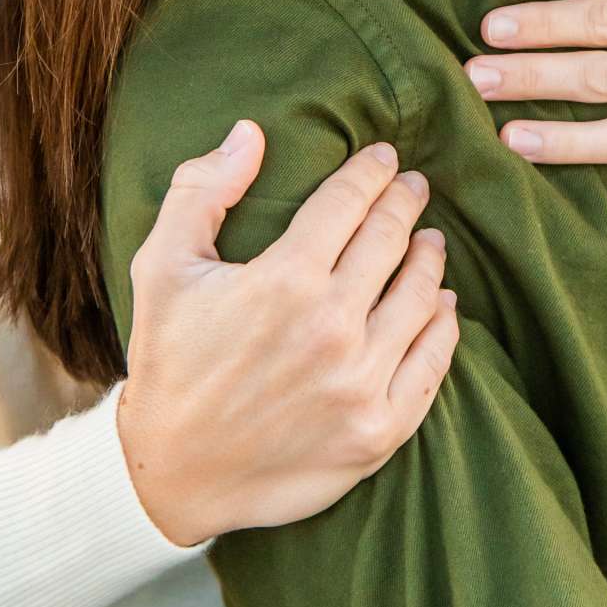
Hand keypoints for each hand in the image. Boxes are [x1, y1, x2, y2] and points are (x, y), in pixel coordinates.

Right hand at [117, 127, 457, 543]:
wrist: (171, 473)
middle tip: (413, 187)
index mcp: (283, 281)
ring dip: (429, 260)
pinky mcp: (379, 430)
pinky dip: (444, 327)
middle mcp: (331, 329)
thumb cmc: (168, 362)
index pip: (350, 203)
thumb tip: (251, 133)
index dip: (372, 172)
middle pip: (391, 242)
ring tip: (430, 242)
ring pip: (421, 298)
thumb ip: (202, 191)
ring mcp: (360, 384)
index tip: (384, 157)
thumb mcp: (162, 267)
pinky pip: (432, 364)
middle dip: (406, 204)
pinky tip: (442, 305)